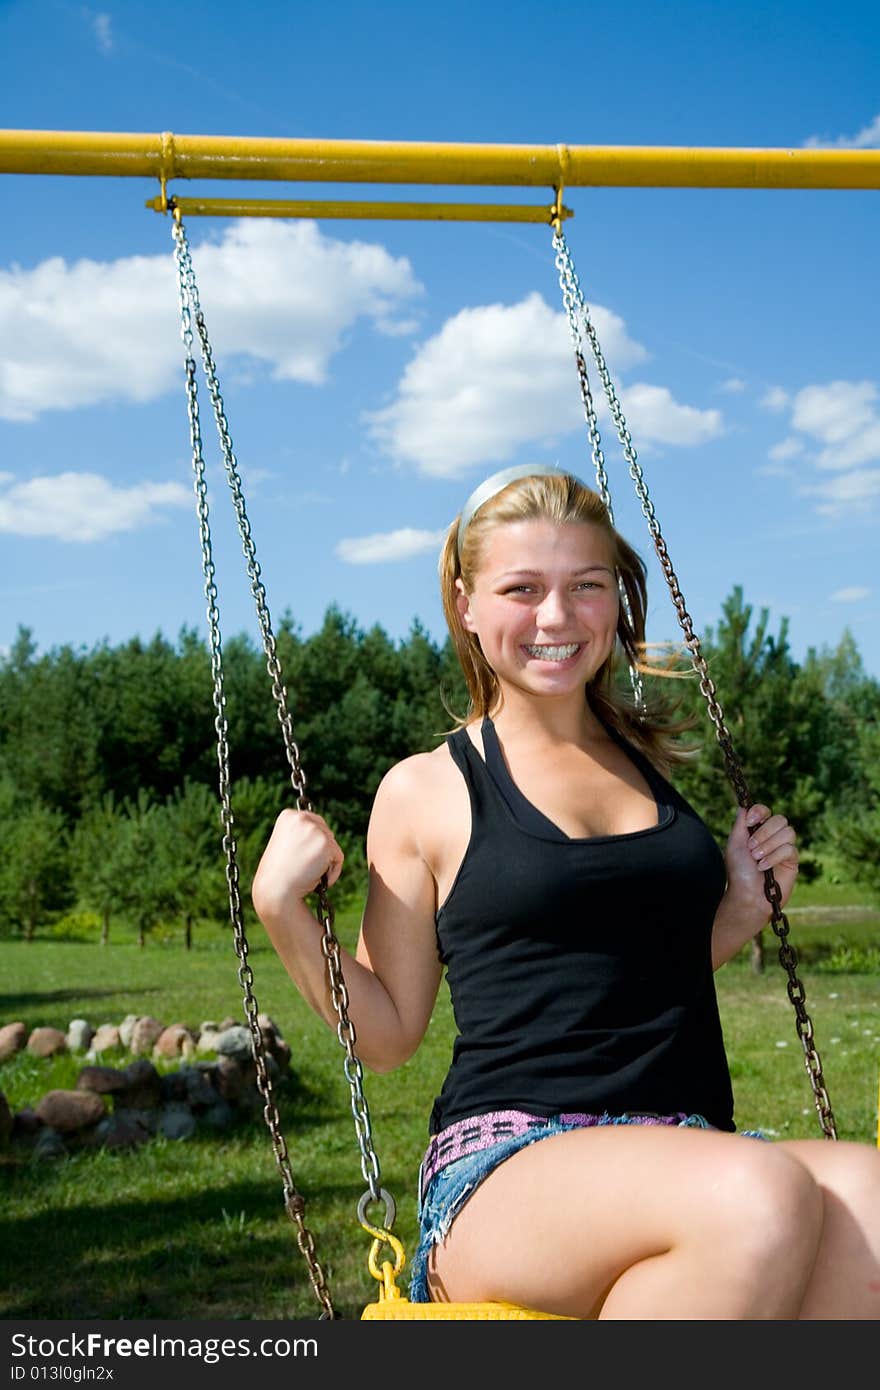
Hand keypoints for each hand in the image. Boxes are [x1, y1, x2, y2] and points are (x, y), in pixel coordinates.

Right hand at [251, 809, 343, 919]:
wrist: (275, 890)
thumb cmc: (278, 874)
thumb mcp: (286, 846)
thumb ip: (303, 837)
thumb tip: (326, 837)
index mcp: (288, 816)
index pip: (313, 822)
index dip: (312, 842)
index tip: (304, 856)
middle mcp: (301, 818)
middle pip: (326, 832)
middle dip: (320, 851)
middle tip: (306, 868)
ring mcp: (314, 829)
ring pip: (332, 845)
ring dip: (325, 862)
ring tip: (309, 875)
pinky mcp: (326, 843)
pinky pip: (338, 858)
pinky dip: (332, 872)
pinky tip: (317, 880)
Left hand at [723, 803, 798, 923]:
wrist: (748, 895)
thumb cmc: (739, 872)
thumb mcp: (735, 844)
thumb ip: (741, 824)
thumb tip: (744, 805)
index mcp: (758, 831)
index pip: (766, 811)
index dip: (759, 812)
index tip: (749, 822)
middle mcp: (773, 837)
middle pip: (780, 819)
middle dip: (764, 832)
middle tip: (751, 848)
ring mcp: (784, 848)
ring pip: (788, 832)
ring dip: (769, 845)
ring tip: (757, 859)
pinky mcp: (792, 861)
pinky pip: (790, 849)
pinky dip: (774, 857)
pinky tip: (764, 867)